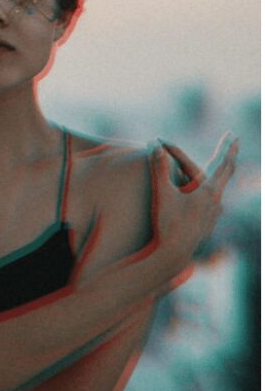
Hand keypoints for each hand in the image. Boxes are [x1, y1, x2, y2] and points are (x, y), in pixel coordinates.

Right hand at [153, 132, 238, 267]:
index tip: (233, 135)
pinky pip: (211, 203)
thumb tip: (155, 145)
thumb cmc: (167, 223)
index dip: (228, 148)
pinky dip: (208, 192)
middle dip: (227, 156)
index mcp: (209, 192)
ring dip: (216, 176)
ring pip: (217, 190)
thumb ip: (159, 168)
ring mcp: (213, 215)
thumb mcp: (162, 193)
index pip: (223, 164)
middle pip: (225, 174)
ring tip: (218, 167)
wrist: (173, 255)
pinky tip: (209, 196)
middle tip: (233, 141)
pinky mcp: (207, 225)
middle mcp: (216, 202)